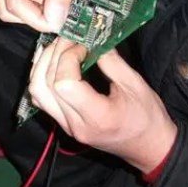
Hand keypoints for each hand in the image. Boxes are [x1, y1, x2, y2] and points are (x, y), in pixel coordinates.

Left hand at [29, 39, 177, 173]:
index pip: (63, 84)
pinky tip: (53, 63)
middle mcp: (75, 124)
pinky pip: (42, 99)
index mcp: (97, 116)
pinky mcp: (64, 124)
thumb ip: (111, 61)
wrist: (150, 147)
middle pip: (44, 85)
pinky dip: (42, 77)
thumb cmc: (148, 118)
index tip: (82, 45)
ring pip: (37, 93)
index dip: (67, 58)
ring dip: (42, 65)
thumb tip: (92, 39)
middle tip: (68, 39)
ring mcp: (66, 126)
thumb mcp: (135, 84)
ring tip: (59, 48)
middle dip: (52, 55)